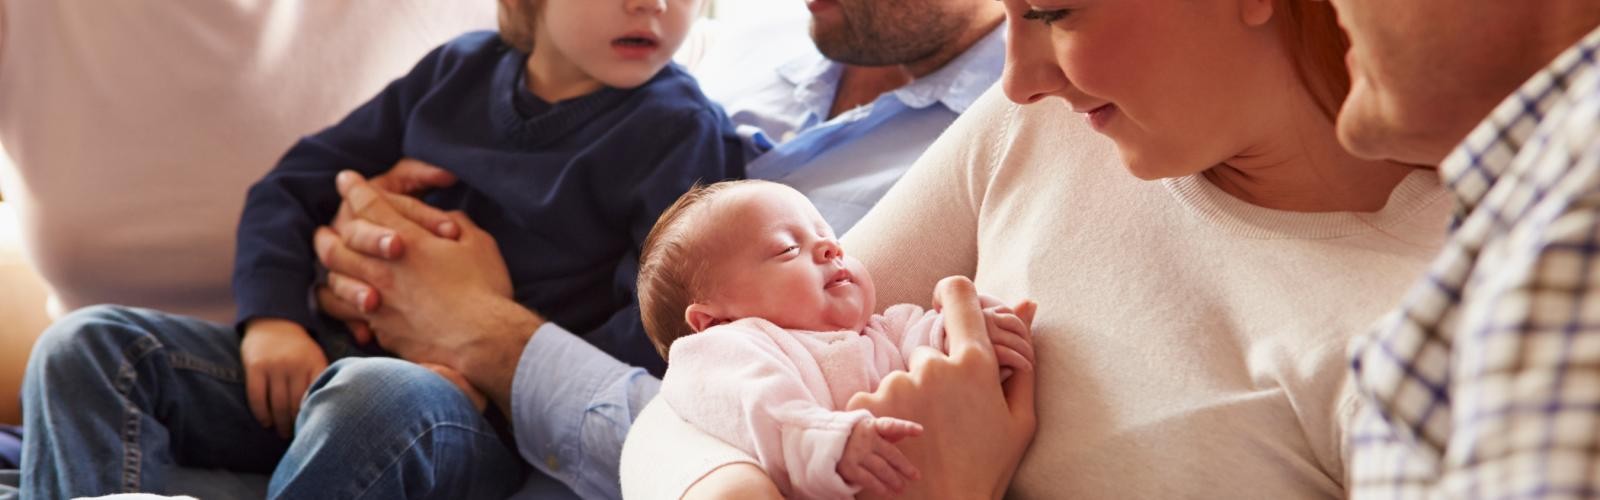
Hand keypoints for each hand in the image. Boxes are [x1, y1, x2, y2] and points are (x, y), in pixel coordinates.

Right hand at [240, 319, 328, 438]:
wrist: (274, 321)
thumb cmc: (299, 348)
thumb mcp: (315, 358)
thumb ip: (320, 380)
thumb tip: (326, 412)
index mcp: (314, 363)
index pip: (316, 397)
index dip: (314, 417)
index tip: (314, 430)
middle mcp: (295, 365)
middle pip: (295, 404)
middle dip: (295, 424)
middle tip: (296, 436)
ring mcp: (274, 365)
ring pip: (276, 404)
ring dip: (280, 423)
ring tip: (282, 432)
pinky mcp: (254, 367)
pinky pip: (257, 397)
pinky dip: (261, 414)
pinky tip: (266, 422)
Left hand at [316, 170, 538, 411]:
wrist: (482, 342)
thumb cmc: (484, 289)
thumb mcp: (477, 243)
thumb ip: (453, 223)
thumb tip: (444, 222)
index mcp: (406, 240)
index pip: (369, 205)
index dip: (355, 189)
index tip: (345, 180)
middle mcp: (382, 269)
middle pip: (338, 244)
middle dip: (329, 232)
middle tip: (324, 228)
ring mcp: (377, 302)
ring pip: (334, 280)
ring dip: (328, 268)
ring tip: (328, 265)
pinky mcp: (380, 330)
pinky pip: (347, 313)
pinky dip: (342, 303)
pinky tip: (345, 302)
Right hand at [838, 416, 923, 496]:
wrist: (823, 441)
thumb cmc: (853, 434)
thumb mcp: (868, 428)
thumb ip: (887, 431)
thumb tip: (911, 432)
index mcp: (871, 425)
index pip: (891, 425)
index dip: (906, 427)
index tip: (920, 431)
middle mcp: (865, 438)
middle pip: (891, 454)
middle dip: (904, 467)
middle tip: (916, 477)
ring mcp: (857, 453)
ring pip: (882, 469)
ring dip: (894, 480)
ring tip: (901, 488)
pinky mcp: (849, 467)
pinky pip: (868, 480)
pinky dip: (879, 487)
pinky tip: (887, 493)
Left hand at [846, 276, 1036, 499]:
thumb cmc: (987, 471)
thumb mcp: (1020, 420)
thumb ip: (1023, 359)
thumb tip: (1028, 305)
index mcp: (975, 364)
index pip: (958, 294)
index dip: (952, 295)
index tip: (945, 306)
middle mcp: (933, 365)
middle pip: (927, 351)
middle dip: (935, 377)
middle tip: (945, 420)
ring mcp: (896, 385)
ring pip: (900, 378)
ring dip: (908, 401)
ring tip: (923, 440)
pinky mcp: (865, 405)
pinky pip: (873, 398)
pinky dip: (881, 418)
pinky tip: (898, 445)